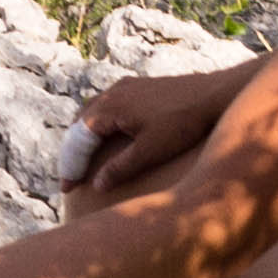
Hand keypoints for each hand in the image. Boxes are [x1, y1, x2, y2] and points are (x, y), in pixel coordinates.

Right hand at [77, 58, 256, 201]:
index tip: (66, 190)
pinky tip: (106, 139)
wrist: (212, 95)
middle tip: (70, 179)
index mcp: (109, 107)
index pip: (77, 138)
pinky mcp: (137, 88)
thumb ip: (121, 168)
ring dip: (84, 138)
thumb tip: (97, 185)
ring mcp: (124, 87)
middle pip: (79, 124)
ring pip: (92, 113)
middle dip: (72, 152)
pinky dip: (98, 126)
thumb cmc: (183, 124)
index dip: (70, 166)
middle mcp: (111, 92)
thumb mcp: (150, 151)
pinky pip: (106, 107)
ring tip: (82, 163)